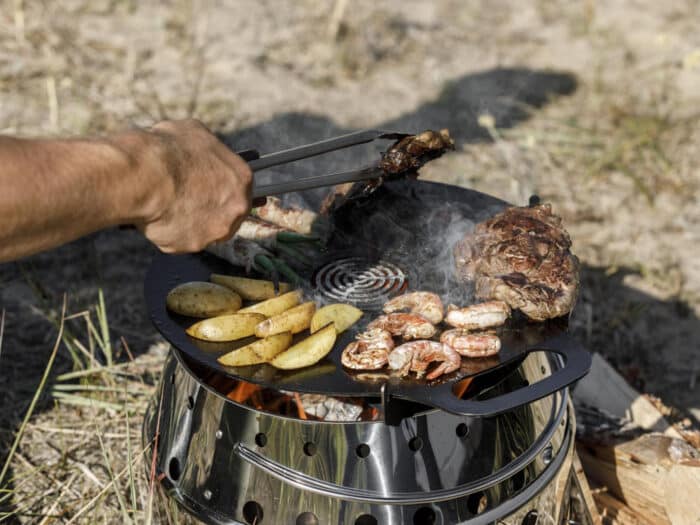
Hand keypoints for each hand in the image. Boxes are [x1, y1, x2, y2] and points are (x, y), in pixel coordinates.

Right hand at [136, 119, 252, 252]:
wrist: (143, 177)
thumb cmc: (167, 151)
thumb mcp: (193, 132)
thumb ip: (206, 149)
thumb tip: (201, 151)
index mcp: (241, 178)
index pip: (240, 187)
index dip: (223, 187)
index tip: (210, 187)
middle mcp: (235, 208)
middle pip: (227, 213)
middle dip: (209, 207)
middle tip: (187, 198)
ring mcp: (215, 230)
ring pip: (204, 229)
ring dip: (189, 220)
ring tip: (166, 204)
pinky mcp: (191, 245)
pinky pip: (180, 240)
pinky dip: (168, 230)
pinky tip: (156, 215)